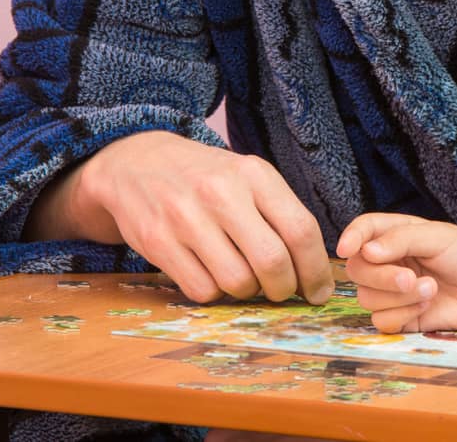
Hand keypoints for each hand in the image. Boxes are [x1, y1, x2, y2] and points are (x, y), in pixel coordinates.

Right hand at [33, 131, 332, 304]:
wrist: (137, 162)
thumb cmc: (206, 177)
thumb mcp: (247, 177)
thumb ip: (279, 213)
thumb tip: (315, 268)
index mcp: (254, 174)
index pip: (300, 230)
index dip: (316, 269)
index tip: (318, 291)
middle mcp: (222, 192)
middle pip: (272, 262)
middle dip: (284, 289)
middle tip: (282, 292)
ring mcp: (186, 217)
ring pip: (237, 282)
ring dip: (247, 292)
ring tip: (244, 279)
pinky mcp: (157, 241)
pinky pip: (202, 290)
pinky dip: (214, 293)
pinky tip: (212, 275)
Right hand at [337, 214, 456, 333]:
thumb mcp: (438, 237)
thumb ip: (401, 240)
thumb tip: (365, 251)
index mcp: (396, 235)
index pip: (363, 231)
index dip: (351, 237)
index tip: (346, 248)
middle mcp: (389, 263)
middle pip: (358, 270)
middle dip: (381, 276)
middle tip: (410, 278)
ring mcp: (393, 292)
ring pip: (366, 298)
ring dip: (398, 297)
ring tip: (431, 289)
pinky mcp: (401, 318)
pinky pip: (381, 322)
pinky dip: (402, 315)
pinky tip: (427, 307)